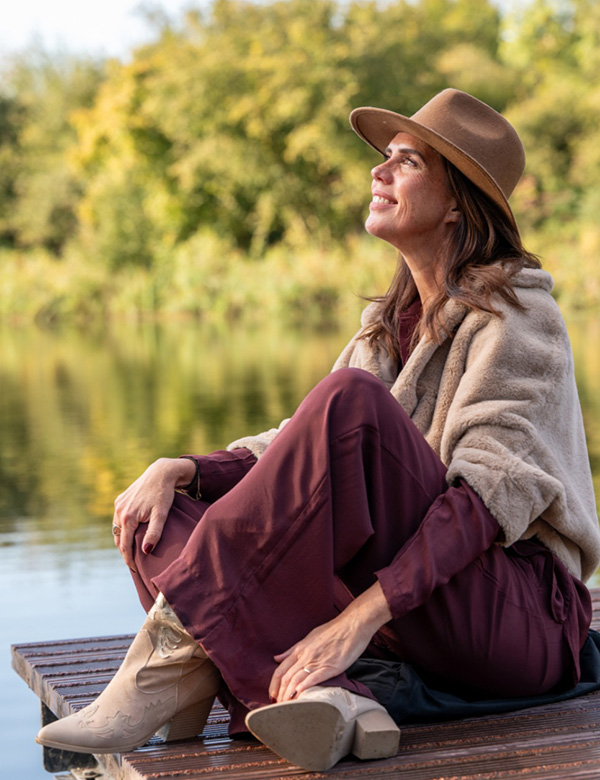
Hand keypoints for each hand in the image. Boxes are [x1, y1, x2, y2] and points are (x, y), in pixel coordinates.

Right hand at [112, 457, 195, 570]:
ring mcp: (118, 504)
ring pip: (117, 529)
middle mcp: (119, 511)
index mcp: (128, 517)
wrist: (161, 473)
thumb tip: (145, 551)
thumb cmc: (164, 494)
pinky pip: (118, 519)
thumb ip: (154, 533)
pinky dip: (123, 528)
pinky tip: (130, 533)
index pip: (125, 545)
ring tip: (132, 551)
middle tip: (133, 564)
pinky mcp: (120, 499)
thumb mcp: (162, 515)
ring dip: (123, 540)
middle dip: (125, 552)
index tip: (136, 570)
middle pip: (119, 539)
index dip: (129, 560)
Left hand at [269, 582, 392, 701]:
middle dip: (280, 694)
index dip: (274, 685)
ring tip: (286, 707)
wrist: (352, 625)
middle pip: (286, 678)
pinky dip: (304, 688)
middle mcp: (305, 656)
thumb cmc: (333, 630)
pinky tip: (300, 697)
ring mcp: (317, 661)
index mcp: (299, 649)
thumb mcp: (309, 637)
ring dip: (289, 695)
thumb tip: (277, 658)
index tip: (272, 696)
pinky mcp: (331, 667)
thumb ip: (292, 650)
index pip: (280, 670)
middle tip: (278, 706)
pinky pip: (314, 678)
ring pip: (296, 680)